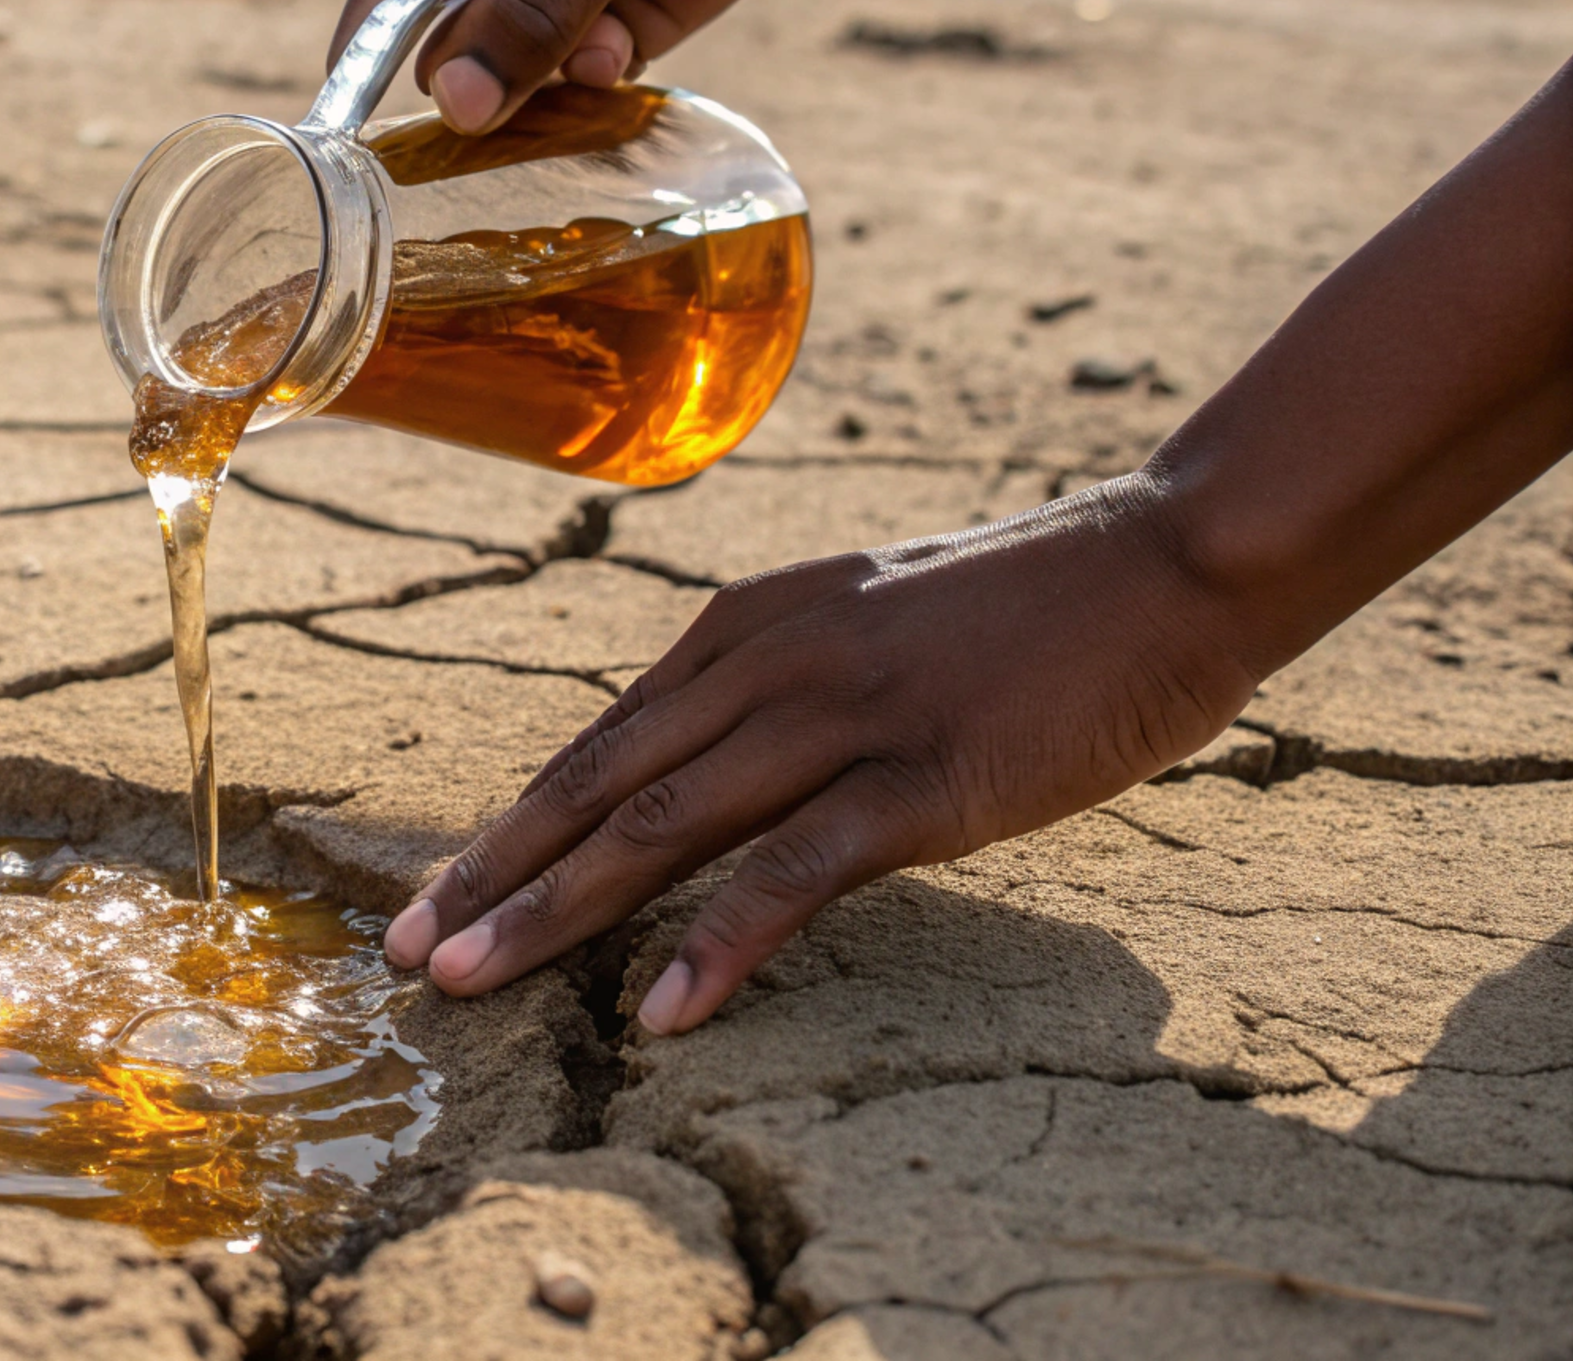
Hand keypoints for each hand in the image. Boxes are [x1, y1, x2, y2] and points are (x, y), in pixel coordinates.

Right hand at [331, 0, 843, 133]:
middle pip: (445, 83)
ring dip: (564, 89)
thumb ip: (526, 16)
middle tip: (566, 56)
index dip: (376, 105)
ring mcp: (535, 2)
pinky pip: (573, 95)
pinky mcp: (597, 28)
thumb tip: (452, 109)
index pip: (370, 39)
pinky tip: (637, 32)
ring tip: (616, 30)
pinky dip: (605, 83)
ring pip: (514, 99)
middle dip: (500, 95)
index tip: (427, 154)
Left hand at [380, 476, 1263, 1031]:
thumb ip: (771, 692)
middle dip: (490, 877)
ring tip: (473, 985)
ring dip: (554, 913)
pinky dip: (716, 945)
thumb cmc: (1022, 611)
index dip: (505, 828)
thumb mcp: (859, 629)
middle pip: (595, 786)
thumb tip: (693, 771)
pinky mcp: (918, 778)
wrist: (1166, 562)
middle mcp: (765, 665)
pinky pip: (791, 872)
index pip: (594, 744)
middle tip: (406, 956)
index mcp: (742, 630)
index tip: (433, 898)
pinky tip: (658, 1010)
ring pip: (660, 827)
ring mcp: (839, 718)